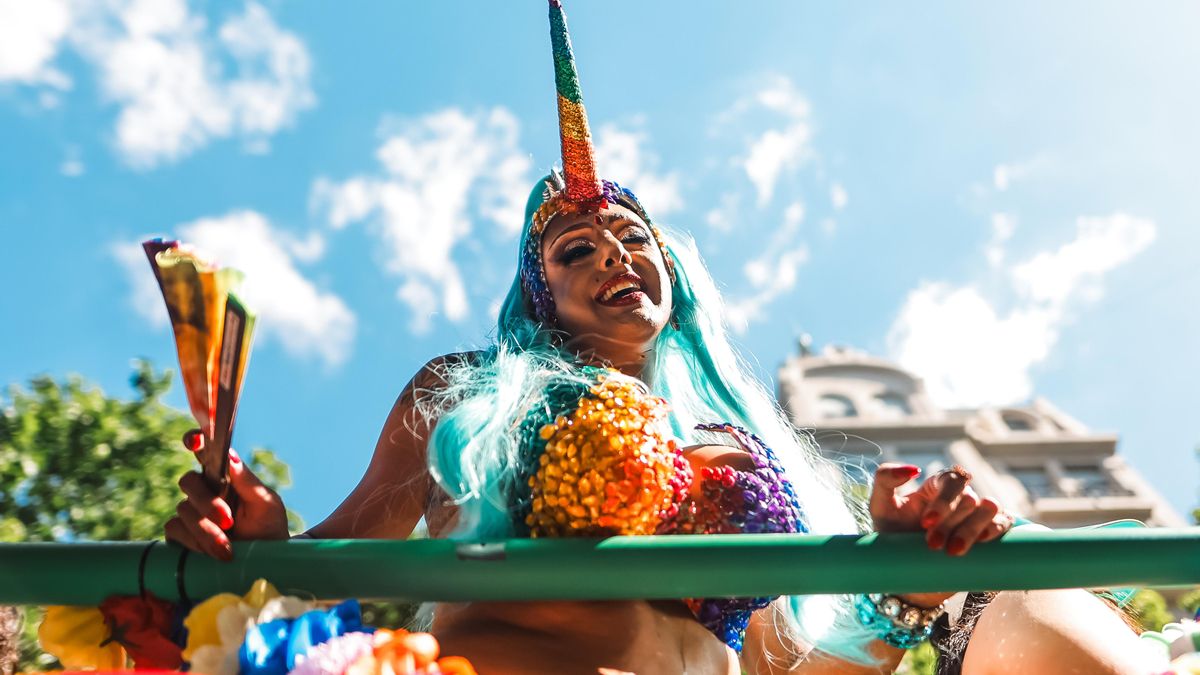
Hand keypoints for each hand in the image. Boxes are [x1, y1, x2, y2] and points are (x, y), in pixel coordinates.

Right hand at [164, 430, 289, 559]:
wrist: (264, 563)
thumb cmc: (268, 529)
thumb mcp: (267, 504)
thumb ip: (249, 482)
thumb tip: (231, 456)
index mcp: (224, 476)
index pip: (204, 451)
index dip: (194, 440)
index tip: (194, 441)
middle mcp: (204, 490)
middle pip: (188, 482)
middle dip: (207, 503)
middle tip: (228, 521)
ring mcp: (190, 512)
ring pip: (183, 510)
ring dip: (206, 531)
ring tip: (228, 548)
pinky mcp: (180, 535)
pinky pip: (174, 530)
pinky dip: (193, 542)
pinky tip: (211, 553)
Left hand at [869, 463, 1012, 555]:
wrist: (907, 575)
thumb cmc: (892, 537)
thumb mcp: (880, 507)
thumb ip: (885, 479)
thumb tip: (913, 468)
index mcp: (936, 487)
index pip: (951, 480)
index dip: (943, 500)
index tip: (926, 523)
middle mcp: (960, 498)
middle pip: (969, 498)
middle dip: (950, 523)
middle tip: (932, 545)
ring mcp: (977, 515)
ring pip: (990, 507)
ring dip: (971, 529)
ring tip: (953, 551)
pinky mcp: (990, 534)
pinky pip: (1004, 522)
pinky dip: (995, 529)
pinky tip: (981, 543)